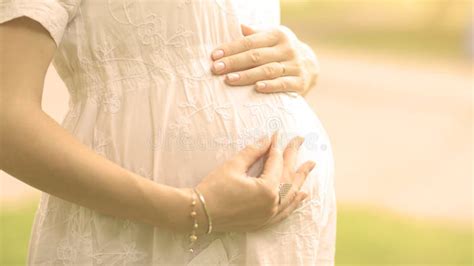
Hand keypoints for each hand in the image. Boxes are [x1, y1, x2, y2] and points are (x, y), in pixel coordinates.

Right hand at [195, 131, 315, 232]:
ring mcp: (269, 215)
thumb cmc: (214, 188)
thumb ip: (253, 151)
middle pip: (288, 176)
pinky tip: (303, 195)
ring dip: (301, 179)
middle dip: (294, 157)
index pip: (276, 162)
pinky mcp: (263, 222)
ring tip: (310, 166)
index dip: (276, 146)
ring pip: (291, 195)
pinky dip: (294, 202)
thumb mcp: (233, 165)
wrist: (199, 213)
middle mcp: (272, 204)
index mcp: (266, 189)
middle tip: (300, 140)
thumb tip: (268, 139)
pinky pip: (285, 211)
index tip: (278, 134)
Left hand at [210, 24, 319, 95]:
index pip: (250, 42)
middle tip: (216, 69)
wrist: (310, 65)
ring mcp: (294, 66)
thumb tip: (238, 26)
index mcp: (277, 35)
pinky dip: (270, 86)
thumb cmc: (281, 50)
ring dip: (247, 76)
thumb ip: (254, 34)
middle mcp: (287, 49)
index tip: (215, 55)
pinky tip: (257, 88)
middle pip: (256, 56)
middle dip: (234, 62)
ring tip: (229, 80)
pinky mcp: (299, 82)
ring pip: (268, 70)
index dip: (231, 48)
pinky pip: (283, 84)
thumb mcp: (271, 37)